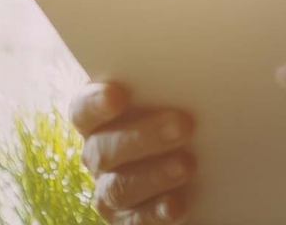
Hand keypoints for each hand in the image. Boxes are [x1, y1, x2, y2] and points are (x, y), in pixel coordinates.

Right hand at [69, 83, 196, 224]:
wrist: (202, 165)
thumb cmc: (183, 115)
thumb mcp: (174, 98)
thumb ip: (170, 87)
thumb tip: (193, 75)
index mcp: (101, 119)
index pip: (83, 110)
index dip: (95, 103)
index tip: (118, 94)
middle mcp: (98, 154)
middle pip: (105, 148)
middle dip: (143, 137)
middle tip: (183, 125)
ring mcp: (110, 190)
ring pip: (120, 187)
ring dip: (155, 175)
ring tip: (188, 164)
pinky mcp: (128, 221)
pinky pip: (137, 221)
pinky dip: (157, 213)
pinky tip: (178, 204)